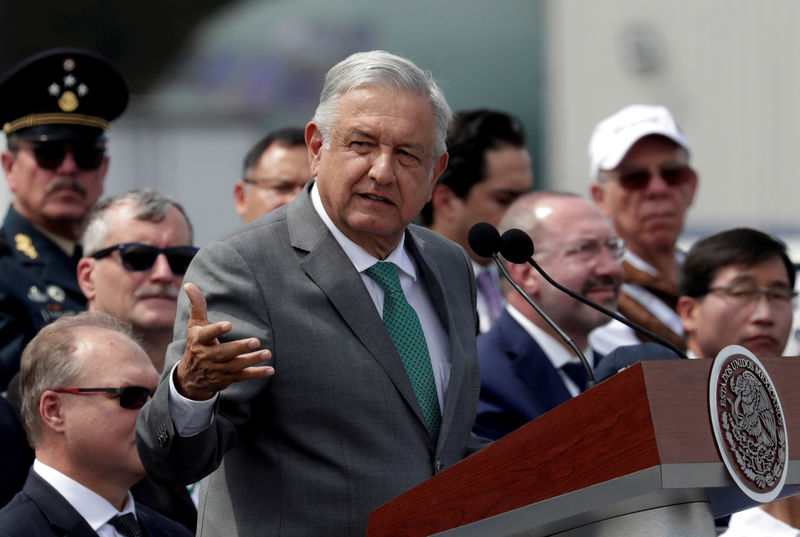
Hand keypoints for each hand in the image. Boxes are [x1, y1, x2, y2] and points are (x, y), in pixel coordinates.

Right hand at [175, 282, 273, 399]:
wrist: (191, 377)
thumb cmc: (197, 343)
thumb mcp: (195, 325)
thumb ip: (197, 305)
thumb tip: (189, 284)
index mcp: (199, 341)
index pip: (207, 335)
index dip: (216, 330)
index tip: (228, 324)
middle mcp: (208, 357)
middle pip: (223, 353)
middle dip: (239, 348)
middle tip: (255, 341)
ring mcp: (218, 369)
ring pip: (235, 365)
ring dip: (251, 360)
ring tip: (267, 353)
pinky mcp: (228, 378)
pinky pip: (243, 376)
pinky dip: (257, 373)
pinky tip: (270, 369)